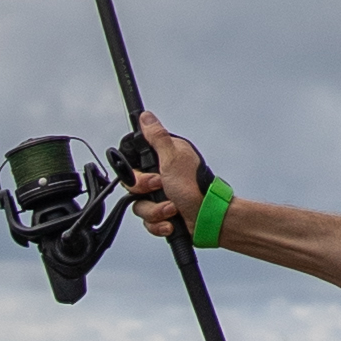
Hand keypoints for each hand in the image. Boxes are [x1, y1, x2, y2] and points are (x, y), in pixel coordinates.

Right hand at [130, 110, 204, 237]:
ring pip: (140, 205)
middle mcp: (162, 176)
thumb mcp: (172, 158)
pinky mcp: (163, 213)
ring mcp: (162, 195)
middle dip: (146, 191)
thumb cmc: (196, 188)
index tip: (148, 173)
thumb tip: (146, 117)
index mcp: (164, 158)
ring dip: (156, 210)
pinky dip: (159, 223)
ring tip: (172, 207)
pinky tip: (171, 220)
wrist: (207, 219)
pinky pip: (148, 221)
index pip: (133, 161)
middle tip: (161, 186)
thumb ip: (157, 137)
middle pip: (133, 185)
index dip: (135, 170)